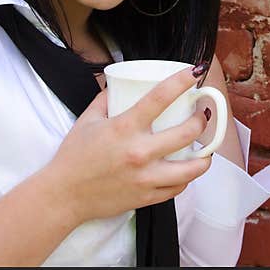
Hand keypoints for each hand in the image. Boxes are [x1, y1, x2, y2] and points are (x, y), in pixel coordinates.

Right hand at [44, 66, 210, 224]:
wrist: (64, 196)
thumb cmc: (73, 157)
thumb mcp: (87, 120)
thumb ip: (105, 98)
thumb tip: (119, 83)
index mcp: (124, 128)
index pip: (160, 97)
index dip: (182, 81)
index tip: (194, 72)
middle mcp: (139, 152)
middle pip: (187, 132)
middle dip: (201, 120)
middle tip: (201, 115)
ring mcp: (146, 177)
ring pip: (191, 167)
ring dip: (204, 155)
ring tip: (206, 148)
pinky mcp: (147, 197)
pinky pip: (178, 187)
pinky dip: (186, 177)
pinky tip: (186, 169)